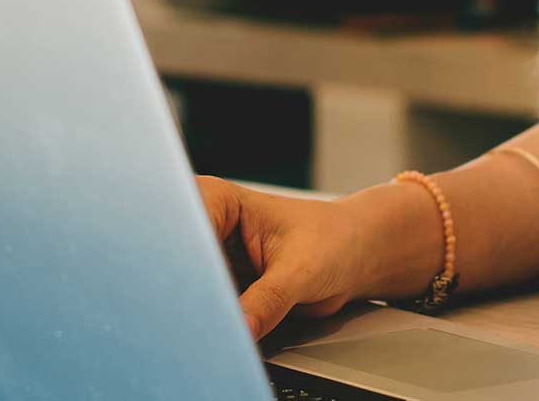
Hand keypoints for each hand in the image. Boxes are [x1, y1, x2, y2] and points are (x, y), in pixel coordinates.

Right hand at [198, 176, 425, 339]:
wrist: (357, 256)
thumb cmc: (336, 240)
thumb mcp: (301, 271)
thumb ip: (267, 302)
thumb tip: (238, 328)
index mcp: (219, 201)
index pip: (185, 232)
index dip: (186, 266)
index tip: (199, 296)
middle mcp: (209, 228)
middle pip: (182, 267)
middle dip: (191, 297)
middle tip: (206, 323)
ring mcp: (214, 261)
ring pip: (192, 294)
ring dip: (202, 316)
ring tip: (214, 334)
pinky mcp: (222, 289)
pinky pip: (210, 312)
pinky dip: (217, 326)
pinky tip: (221, 337)